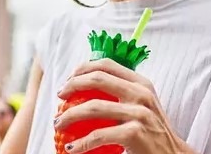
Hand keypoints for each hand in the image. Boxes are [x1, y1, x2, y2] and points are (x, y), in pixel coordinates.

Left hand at [54, 59, 193, 153]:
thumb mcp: (142, 106)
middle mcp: (141, 93)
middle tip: (59, 96)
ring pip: (93, 107)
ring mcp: (139, 113)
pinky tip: (71, 148)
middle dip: (72, 85)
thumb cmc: (152, 132)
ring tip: (58, 123)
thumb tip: (85, 87)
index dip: (82, 68)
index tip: (68, 80)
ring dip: (69, 115)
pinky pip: (98, 135)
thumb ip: (122, 94)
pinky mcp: (134, 133)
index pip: (107, 64)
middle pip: (97, 79)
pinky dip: (80, 143)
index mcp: (141, 83)